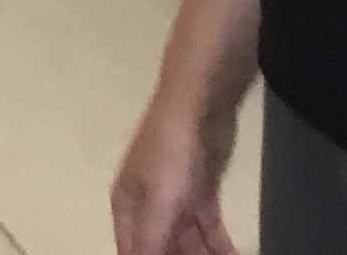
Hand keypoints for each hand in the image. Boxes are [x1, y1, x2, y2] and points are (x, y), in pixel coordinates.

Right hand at [109, 102, 237, 254]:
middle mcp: (148, 207)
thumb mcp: (158, 202)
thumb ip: (152, 243)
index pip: (133, 252)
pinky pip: (209, 232)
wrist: (200, 106)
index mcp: (127, 207)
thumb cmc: (170, 153)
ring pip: (188, 244)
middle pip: (163, 249)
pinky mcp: (202, 194)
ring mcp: (176, 200)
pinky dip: (219, 248)